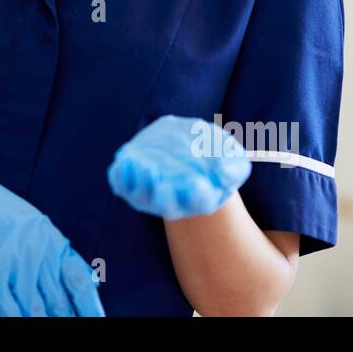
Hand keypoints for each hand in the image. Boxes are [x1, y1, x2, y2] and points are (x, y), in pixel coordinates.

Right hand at [0, 147, 104, 316]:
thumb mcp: (26, 223)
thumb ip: (47, 249)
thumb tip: (72, 279)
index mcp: (48, 237)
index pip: (77, 278)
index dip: (89, 305)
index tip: (98, 320)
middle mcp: (35, 251)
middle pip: (58, 299)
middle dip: (66, 318)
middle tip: (73, 329)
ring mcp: (12, 261)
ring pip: (35, 308)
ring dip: (43, 323)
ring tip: (49, 332)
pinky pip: (8, 304)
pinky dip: (16, 319)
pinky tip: (22, 325)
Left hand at [107, 115, 251, 220]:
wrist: (187, 145)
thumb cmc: (214, 154)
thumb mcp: (232, 155)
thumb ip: (232, 165)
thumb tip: (223, 173)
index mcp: (202, 197)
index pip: (200, 202)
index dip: (197, 194)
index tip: (196, 181)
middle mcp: (175, 201)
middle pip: (167, 206)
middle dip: (162, 194)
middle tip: (159, 173)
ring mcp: (151, 194)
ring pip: (140, 194)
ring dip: (139, 180)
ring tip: (141, 162)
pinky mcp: (131, 182)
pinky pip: (120, 183)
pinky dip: (120, 173)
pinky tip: (127, 159)